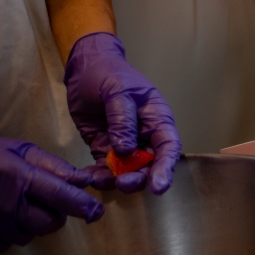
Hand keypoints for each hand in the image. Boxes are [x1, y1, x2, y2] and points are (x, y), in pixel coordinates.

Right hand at [0, 132, 102, 252]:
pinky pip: (7, 243)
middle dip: (55, 214)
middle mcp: (8, 205)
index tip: (97, 212)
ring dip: (30, 223)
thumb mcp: (18, 150)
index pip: (62, 196)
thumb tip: (84, 179)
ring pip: (29, 235)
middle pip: (50, 223)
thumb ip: (54, 165)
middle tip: (43, 200)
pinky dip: (9, 232)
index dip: (83, 206)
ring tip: (13, 203)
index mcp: (21, 178)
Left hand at [63, 33, 180, 194]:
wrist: (85, 68)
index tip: (159, 187)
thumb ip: (123, 119)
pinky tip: (87, 177)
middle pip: (149, 165)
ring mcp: (124, 144)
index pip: (168, 147)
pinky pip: (104, 168)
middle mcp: (144, 136)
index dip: (166, 168)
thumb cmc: (109, 73)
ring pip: (127, 171)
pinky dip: (98, 176)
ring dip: (116, 180)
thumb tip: (126, 149)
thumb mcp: (117, 91)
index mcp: (157, 119)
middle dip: (139, 178)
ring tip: (99, 181)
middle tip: (123, 183)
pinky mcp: (104, 149)